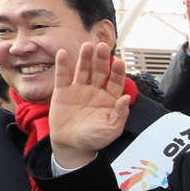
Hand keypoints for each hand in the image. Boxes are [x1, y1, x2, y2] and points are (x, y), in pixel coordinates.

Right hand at [48, 43, 133, 168]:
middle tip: (103, 46)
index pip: (116, 82)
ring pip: (83, 70)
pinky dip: (63, 65)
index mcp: (110, 99)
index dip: (117, 72)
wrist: (71, 145)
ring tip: (88, 46)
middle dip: (102, 59)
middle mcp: (96, 91)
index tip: (119, 62)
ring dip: (85, 58)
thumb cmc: (94, 139)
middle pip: (100, 72)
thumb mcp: (111, 130)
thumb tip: (127, 98)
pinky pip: (63, 76)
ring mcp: (79, 90)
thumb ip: (120, 114)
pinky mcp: (62, 91)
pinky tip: (63, 53)